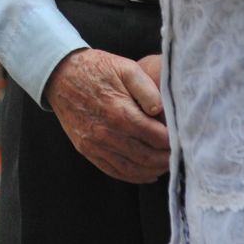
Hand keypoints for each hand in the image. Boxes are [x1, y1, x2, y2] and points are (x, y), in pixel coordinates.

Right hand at [45, 49, 169, 183]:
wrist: (61, 75)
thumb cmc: (97, 68)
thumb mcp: (125, 67)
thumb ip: (147, 88)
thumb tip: (160, 110)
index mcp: (119, 111)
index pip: (155, 136)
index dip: (172, 141)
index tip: (182, 139)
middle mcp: (107, 132)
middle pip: (146, 155)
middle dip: (166, 159)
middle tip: (178, 156)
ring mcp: (95, 144)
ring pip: (131, 168)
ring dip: (152, 170)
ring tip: (166, 166)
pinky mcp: (87, 150)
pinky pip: (113, 170)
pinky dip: (132, 177)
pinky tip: (146, 174)